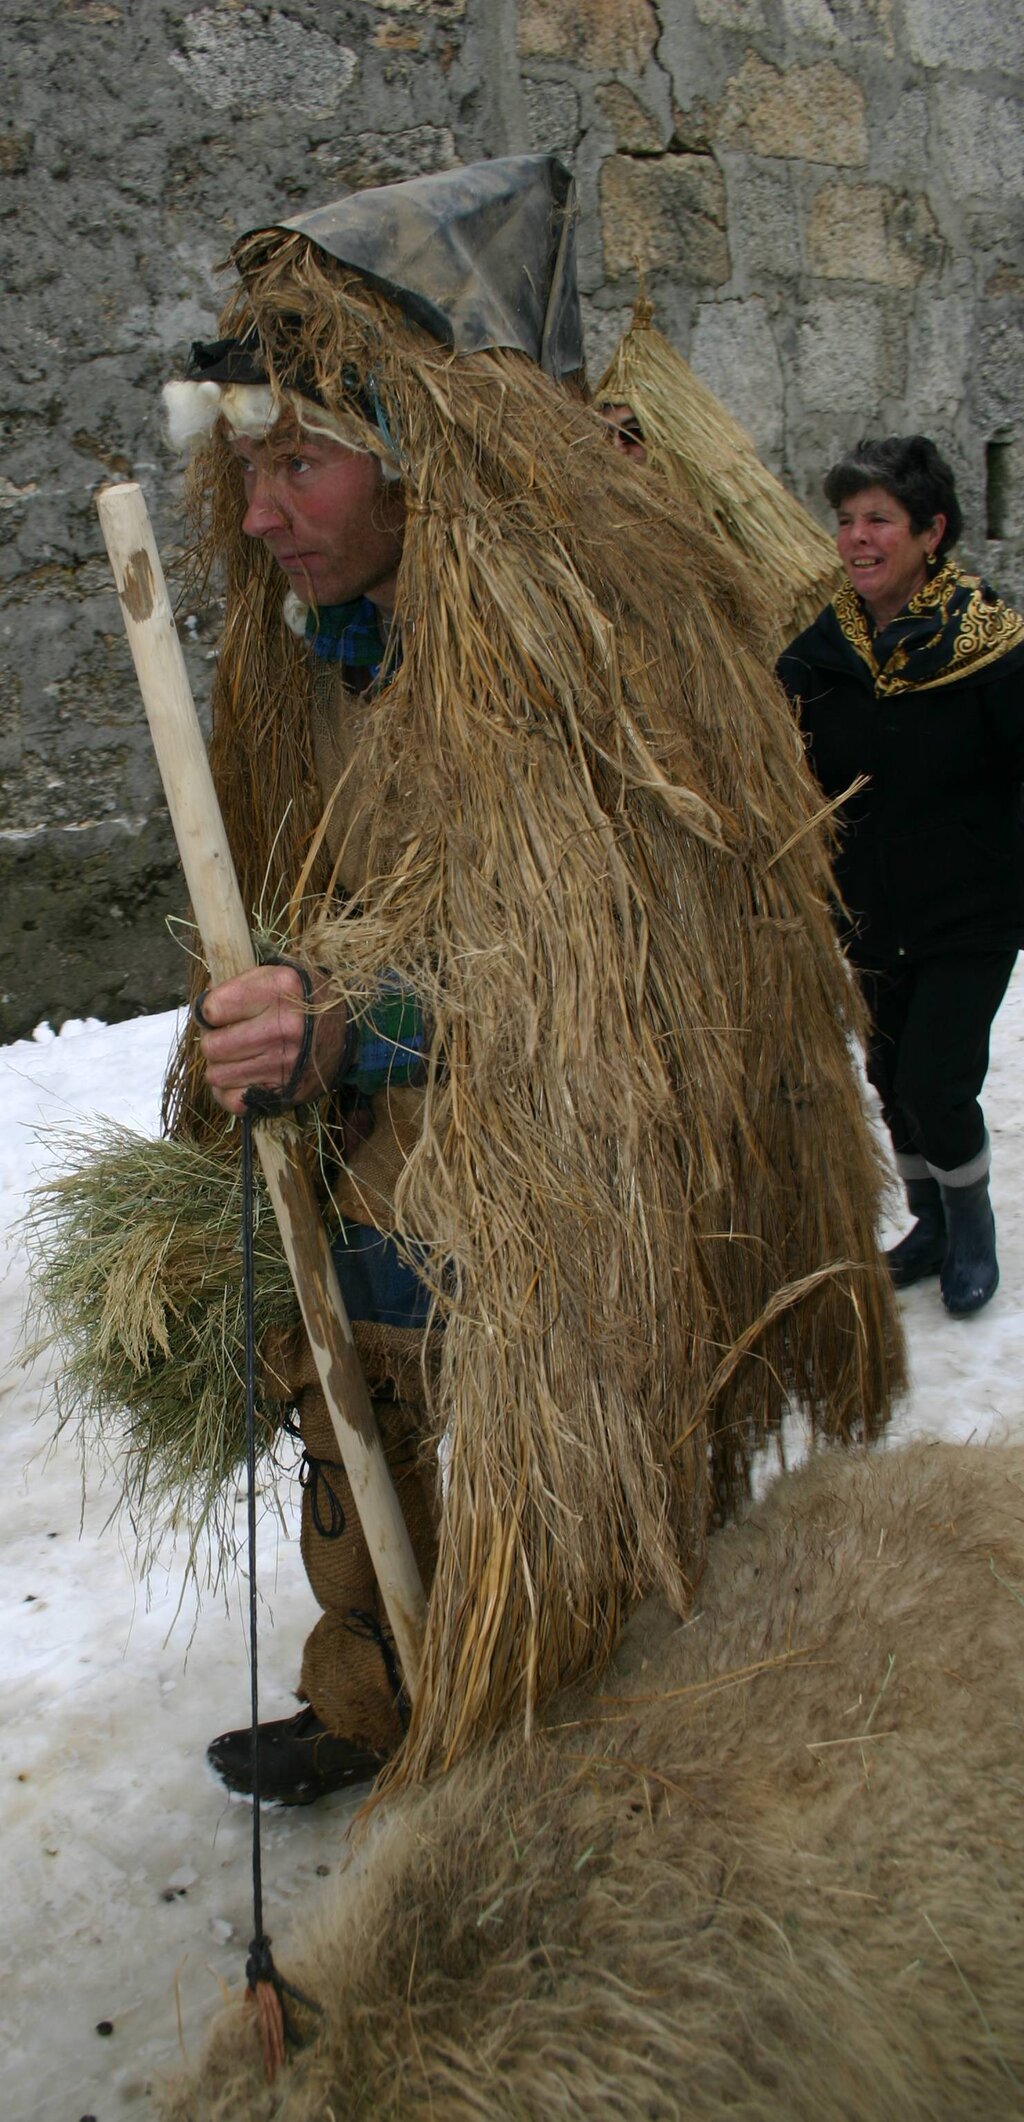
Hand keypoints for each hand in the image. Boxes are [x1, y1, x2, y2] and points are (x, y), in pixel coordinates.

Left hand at [196, 964, 347, 1116]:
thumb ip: (239, 985)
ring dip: (221, 1067)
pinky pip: (235, 1102)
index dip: (210, 1011)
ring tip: (236, 1057)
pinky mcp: (287, 1091)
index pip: (212, 1009)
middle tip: (227, 1037)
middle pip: (212, 1046)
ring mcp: (285, 1063)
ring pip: (218, 1075)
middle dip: (213, 1040)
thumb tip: (202, 1010)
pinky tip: (239, 1079)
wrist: (350, 1027)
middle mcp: (282, 1028)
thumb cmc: (305, 998)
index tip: (221, 1012)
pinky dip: (230, 1093)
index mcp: (277, 991)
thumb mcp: (278, 974)